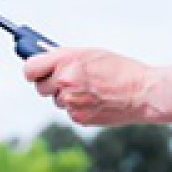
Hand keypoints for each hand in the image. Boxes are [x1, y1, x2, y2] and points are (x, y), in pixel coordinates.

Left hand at [22, 46, 171, 126]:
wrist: (142, 92)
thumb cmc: (118, 68)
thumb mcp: (89, 53)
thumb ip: (64, 58)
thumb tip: (42, 60)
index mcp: (66, 60)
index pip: (30, 68)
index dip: (32, 70)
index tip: (35, 71)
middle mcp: (65, 81)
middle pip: (40, 87)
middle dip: (49, 84)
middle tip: (64, 79)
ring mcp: (71, 101)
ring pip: (57, 101)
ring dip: (66, 96)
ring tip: (89, 89)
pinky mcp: (79, 118)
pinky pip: (69, 112)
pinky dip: (78, 107)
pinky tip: (95, 100)